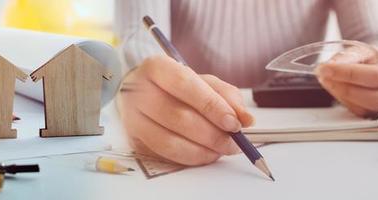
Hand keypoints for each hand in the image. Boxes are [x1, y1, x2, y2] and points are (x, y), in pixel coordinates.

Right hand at [116, 56, 253, 165]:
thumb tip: (245, 119)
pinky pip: (165, 155)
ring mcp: (132, 117)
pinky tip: (206, 153)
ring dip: (202, 149)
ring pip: (169, 140)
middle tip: (234, 142)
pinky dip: (191, 157)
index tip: (234, 122)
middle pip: (178, 116)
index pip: (184, 84)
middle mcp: (138, 91)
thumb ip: (226, 96)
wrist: (142, 94)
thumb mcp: (202, 82)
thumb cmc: (175, 87)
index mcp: (156, 68)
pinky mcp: (134, 139)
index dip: (211, 106)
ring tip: (221, 149)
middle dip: (212, 133)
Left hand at [316, 46, 377, 117]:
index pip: (376, 75)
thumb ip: (348, 57)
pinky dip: (345, 102)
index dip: (348, 73)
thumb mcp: (364, 50)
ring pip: (365, 108)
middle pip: (373, 97)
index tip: (326, 68)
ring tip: (328, 81)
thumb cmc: (374, 59)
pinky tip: (337, 90)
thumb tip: (330, 66)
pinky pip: (361, 113)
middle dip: (343, 88)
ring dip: (341, 95)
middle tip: (324, 76)